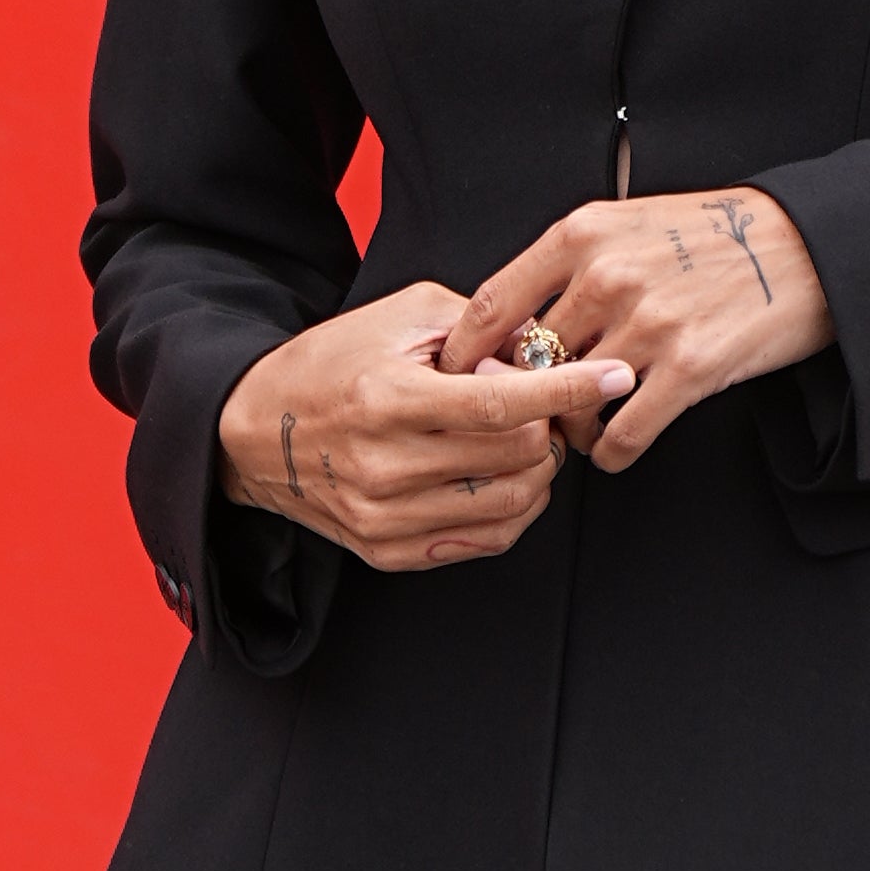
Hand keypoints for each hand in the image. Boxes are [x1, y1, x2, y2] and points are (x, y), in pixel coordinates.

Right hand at [218, 283, 634, 571]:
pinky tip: (501, 476)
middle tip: (546, 404)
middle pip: (519, 456)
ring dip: (538, 469)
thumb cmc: (331, 364)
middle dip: (551, 425)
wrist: (254, 432)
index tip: (615, 375)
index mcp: (388, 398)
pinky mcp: (389, 551)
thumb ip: (476, 326)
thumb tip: (543, 349)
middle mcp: (386, 464)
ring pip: (513, 503)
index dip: (568, 390)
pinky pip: (486, 540)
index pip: (501, 404)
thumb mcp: (398, 319)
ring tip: (522, 439)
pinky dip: (513, 507)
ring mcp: (387, 516)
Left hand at [436, 190, 829, 476]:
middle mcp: (607, 275)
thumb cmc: (711, 235)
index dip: (463, 355)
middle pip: (528, 363)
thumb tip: (510, 319)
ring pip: (571, 404)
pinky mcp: (690, 368)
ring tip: (581, 429)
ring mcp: (649, 324)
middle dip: (522, 399)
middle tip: (525, 418)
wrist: (803, 246)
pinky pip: (623, 434)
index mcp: (582, 234)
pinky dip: (611, 453)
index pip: (490, 305)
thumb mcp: (628, 222)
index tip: (454, 382)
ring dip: (570, 428)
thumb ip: (569, 262)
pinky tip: (615, 449)